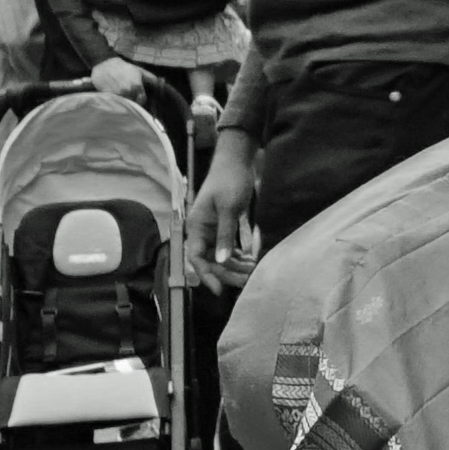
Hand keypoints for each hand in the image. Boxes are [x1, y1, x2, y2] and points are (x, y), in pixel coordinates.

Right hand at [91, 57, 152, 106]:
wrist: (105, 65)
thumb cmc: (125, 68)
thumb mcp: (140, 71)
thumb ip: (152, 79)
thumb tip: (163, 84)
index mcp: (136, 86)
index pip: (142, 100)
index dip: (141, 99)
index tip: (139, 96)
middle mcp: (127, 92)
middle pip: (134, 104)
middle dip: (134, 101)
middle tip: (131, 96)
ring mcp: (117, 96)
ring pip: (125, 105)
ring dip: (125, 102)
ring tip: (123, 95)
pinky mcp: (108, 97)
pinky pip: (116, 104)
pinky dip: (117, 102)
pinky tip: (116, 96)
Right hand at [191, 129, 259, 285]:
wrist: (237, 160)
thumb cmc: (230, 180)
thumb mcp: (229, 208)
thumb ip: (225, 235)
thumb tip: (221, 260)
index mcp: (197, 226)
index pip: (196, 257)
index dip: (206, 275)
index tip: (220, 289)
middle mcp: (202, 230)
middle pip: (210, 259)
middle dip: (228, 272)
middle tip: (247, 281)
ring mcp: (213, 229)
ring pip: (221, 255)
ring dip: (235, 265)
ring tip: (253, 270)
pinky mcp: (224, 226)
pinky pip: (229, 246)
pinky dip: (239, 254)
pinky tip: (251, 259)